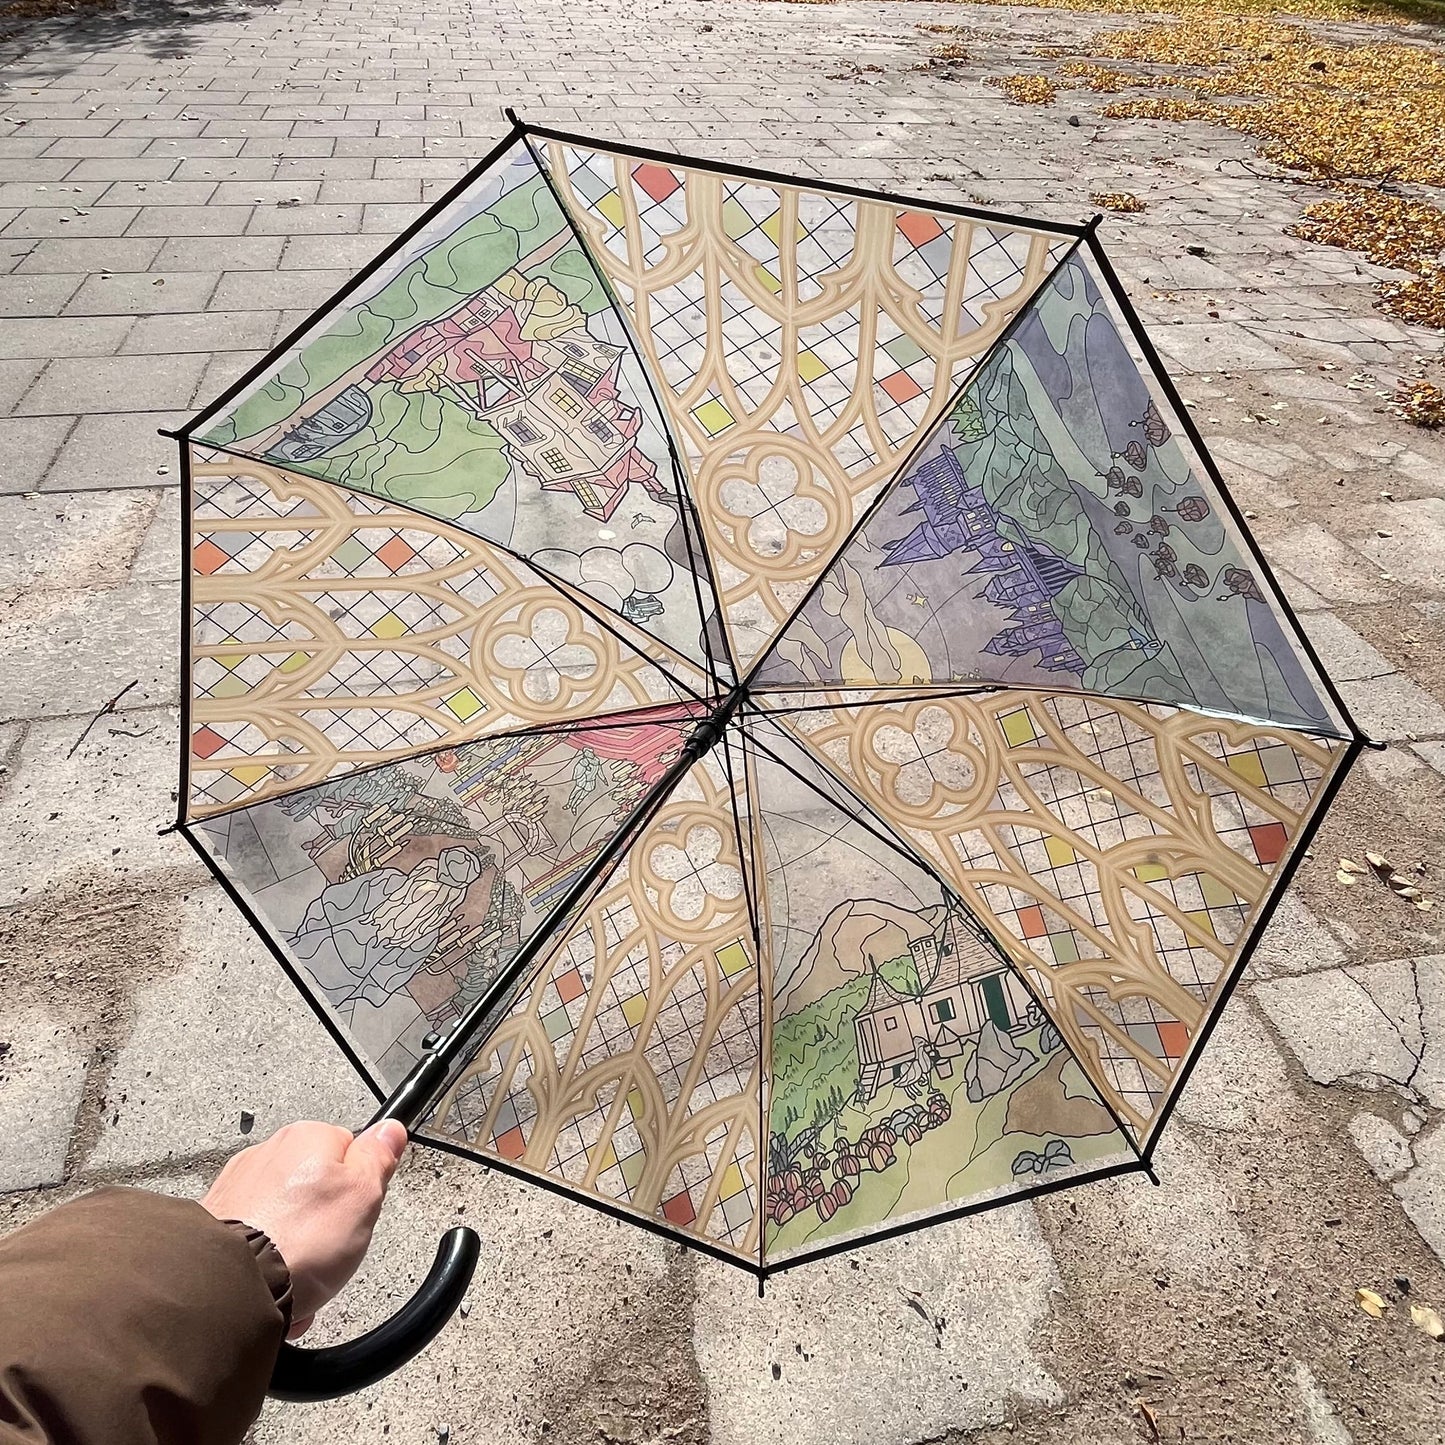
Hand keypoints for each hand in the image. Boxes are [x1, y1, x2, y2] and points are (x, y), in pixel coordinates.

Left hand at [201, 1119, 407, 1337]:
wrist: (232, 1287)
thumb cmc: (298, 1241)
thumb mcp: (364, 1196)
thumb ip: (378, 1157)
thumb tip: (390, 1130)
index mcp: (307, 1136)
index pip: (350, 1153)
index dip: (360, 1189)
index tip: (358, 1213)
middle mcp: (268, 1152)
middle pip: (315, 1187)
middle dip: (325, 1220)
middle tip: (331, 1248)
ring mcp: (238, 1186)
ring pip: (285, 1217)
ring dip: (296, 1244)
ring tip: (300, 1274)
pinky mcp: (216, 1222)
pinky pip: (256, 1239)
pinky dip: (266, 1259)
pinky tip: (274, 1281)